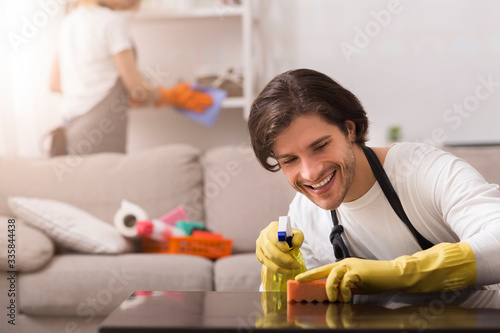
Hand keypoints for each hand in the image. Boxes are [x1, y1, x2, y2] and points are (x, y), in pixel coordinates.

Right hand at [157, 83, 212, 111]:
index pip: (199, 93)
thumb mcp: (182, 85)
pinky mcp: (185, 107)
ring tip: (209, 106)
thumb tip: (195, 86)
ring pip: (197, 104)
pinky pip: (192, 109)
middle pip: (199, 99)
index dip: (205, 95)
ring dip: (204, 105)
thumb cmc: (175, 91)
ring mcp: (187, 102)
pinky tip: (202, 111)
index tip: (211, 96)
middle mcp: (188, 97)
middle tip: (212, 102)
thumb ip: (189, 85)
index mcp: (188, 91)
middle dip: (206, 101)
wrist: (167, 97)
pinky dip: (198, 110)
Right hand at [256, 221, 303, 274]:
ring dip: (281, 265)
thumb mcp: (297, 234)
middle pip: (269, 248)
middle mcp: (263, 236)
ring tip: (293, 268)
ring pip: (268, 257)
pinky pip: (267, 264)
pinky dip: (277, 269)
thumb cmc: (290, 236)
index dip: (279, 244)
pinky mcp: (259, 255)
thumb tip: (295, 244)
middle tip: (294, 264)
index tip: (288, 249)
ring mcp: (259, 246)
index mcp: (272, 227)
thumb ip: (298, 237)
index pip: (273, 236)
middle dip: (282, 258)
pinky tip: (286, 271)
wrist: (282, 241)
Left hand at [295, 242, 475, 301]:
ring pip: (332, 277)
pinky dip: (345, 292)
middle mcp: (345, 263)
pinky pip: (345, 283)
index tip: (298, 279)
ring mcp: (351, 266)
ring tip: (335, 300)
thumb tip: (332, 294)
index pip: (323, 269)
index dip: (310, 274)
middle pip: (323, 271)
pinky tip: (348, 298)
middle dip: (312, 278)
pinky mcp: (358, 272)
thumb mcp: (356, 284)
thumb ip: (344, 286)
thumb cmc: (376, 280)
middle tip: (302, 284)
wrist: (394, 275)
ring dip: (332, 290)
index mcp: (343, 265)